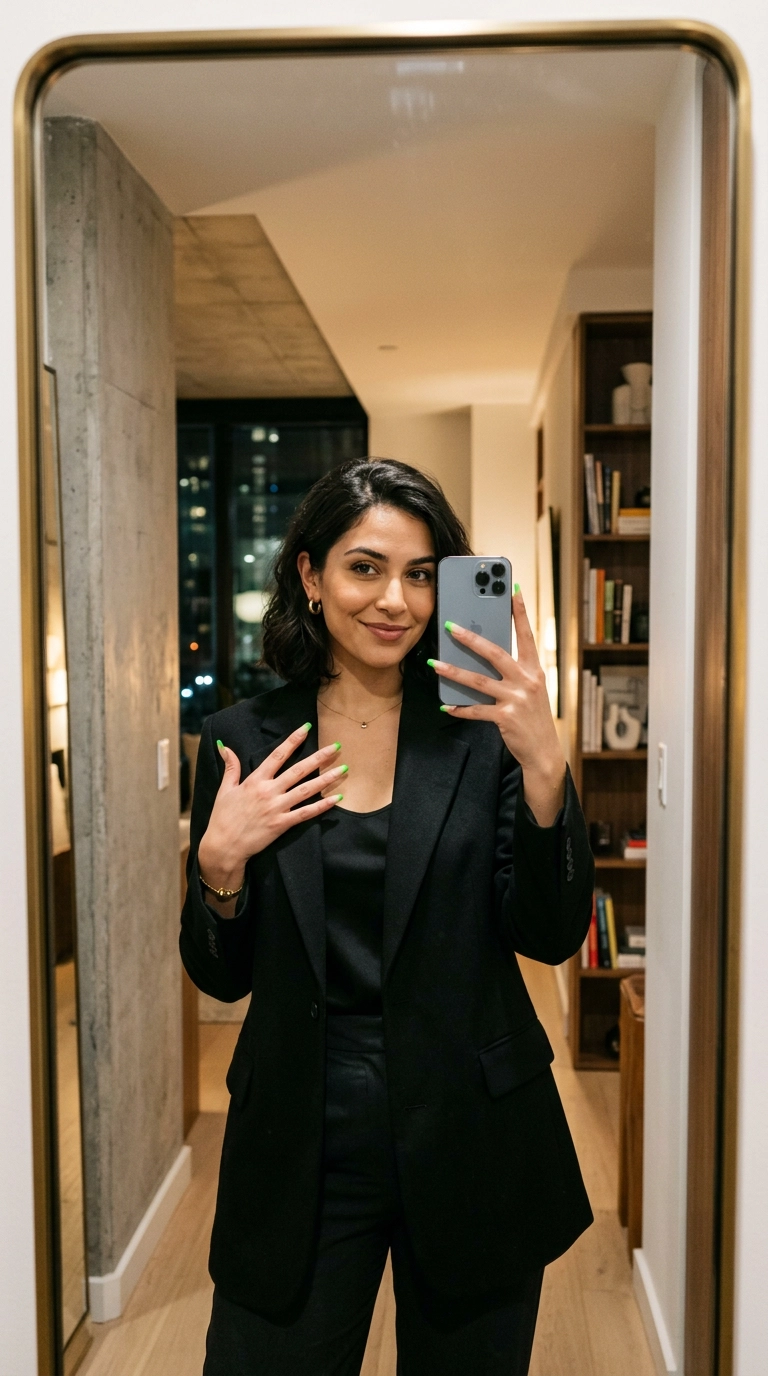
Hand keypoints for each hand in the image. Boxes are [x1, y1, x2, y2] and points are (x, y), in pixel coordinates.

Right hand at [197, 724, 346, 890]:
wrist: (224, 846)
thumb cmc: (222, 817)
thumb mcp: (225, 789)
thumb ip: (231, 767)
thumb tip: (224, 746)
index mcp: (255, 780)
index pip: (278, 755)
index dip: (293, 741)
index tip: (307, 728)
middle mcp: (269, 791)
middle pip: (298, 770)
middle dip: (319, 757)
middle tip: (336, 747)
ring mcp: (277, 808)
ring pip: (306, 790)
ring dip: (326, 779)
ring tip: (343, 769)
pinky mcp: (282, 824)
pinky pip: (306, 813)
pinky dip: (322, 806)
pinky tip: (336, 798)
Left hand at [430, 587, 565, 825]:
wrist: (544, 751)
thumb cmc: (533, 717)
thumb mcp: (531, 690)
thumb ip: (514, 672)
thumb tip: (486, 654)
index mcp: (535, 670)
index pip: (527, 635)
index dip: (520, 612)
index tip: (512, 590)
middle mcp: (527, 681)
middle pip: (495, 653)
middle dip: (471, 639)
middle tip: (451, 627)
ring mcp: (517, 700)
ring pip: (478, 681)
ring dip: (453, 671)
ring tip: (434, 663)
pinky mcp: (506, 718)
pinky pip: (476, 710)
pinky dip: (459, 708)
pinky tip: (445, 705)